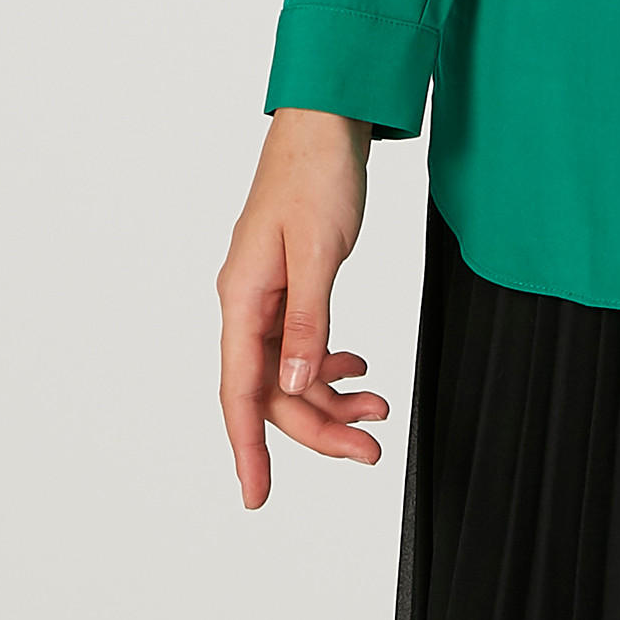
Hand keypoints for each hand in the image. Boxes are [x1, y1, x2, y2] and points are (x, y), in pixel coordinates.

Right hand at [218, 106, 390, 507]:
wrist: (326, 123)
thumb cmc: (315, 175)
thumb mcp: (319, 251)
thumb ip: (307, 322)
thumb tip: (293, 386)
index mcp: (242, 298)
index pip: (240, 391)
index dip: (249, 449)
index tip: (258, 496)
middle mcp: (247, 303)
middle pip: (274, 391)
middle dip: (319, 426)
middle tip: (370, 450)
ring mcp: (267, 295)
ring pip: (291, 371)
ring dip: (331, 396)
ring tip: (379, 410)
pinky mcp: (290, 285)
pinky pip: (303, 343)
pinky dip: (330, 361)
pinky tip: (359, 366)